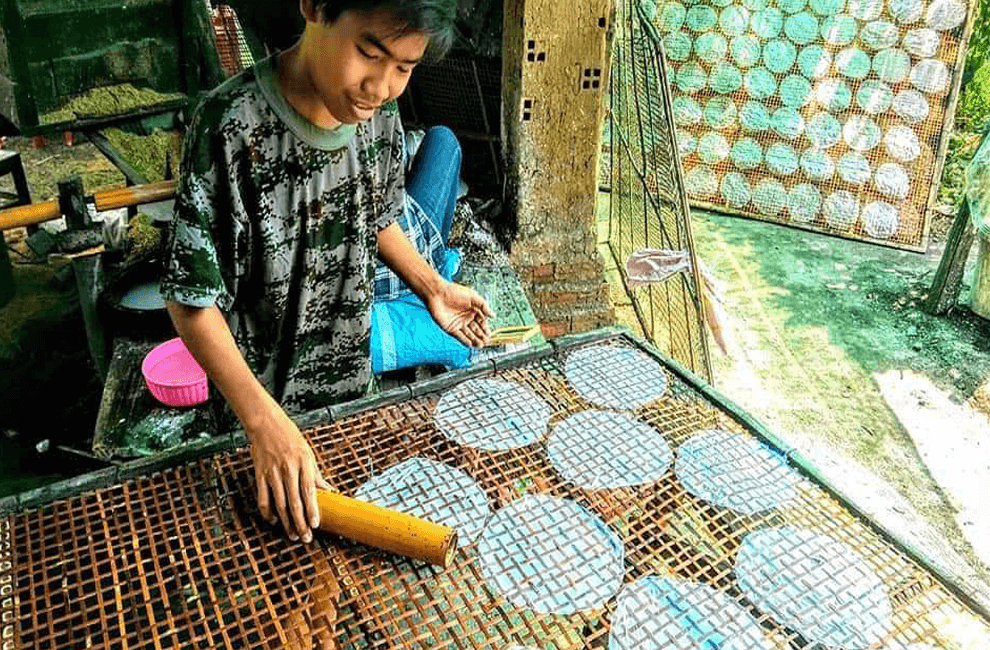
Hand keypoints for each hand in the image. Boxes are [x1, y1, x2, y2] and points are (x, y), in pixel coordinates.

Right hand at [247, 398, 329, 542]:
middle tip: (305, 538)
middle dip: (300, 522)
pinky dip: (268, 512)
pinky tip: (274, 521)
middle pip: (294, 502)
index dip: (312, 509)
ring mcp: (272, 473)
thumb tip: (329, 492)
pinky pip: (263, 498)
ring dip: (286, 522)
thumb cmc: (290, 437)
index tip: (315, 524)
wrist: (266, 424)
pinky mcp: (260, 475)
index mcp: (303, 463)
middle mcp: (288, 469)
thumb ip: (316, 475)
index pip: (309, 491)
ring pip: (279, 504)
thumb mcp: (308, 453)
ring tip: (292, 535)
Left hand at [426, 282, 494, 347]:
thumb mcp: (473, 296)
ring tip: (481, 345)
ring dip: (475, 340)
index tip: (489, 334)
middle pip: (476, 329)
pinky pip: (460, 336)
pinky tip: (471, 345)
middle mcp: (466, 318)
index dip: (486, 328)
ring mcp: (458, 324)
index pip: (481, 322)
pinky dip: (465, 341)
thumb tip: (493, 315)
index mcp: (472, 310)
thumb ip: (483, 306)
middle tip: (487, 341)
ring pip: (469, 334)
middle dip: (482, 336)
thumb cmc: (453, 292)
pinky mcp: (451, 328)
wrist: (437, 294)